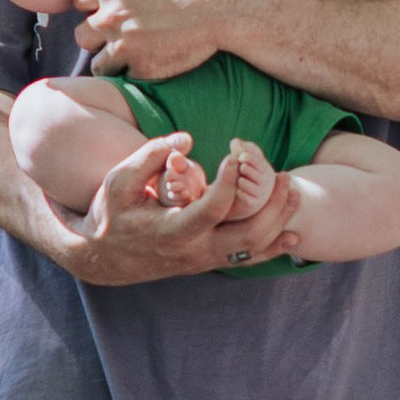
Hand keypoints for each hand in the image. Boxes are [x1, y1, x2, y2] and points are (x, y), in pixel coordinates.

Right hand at [61, 135, 304, 281]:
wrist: (105, 258)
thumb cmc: (111, 213)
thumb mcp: (119, 181)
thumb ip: (151, 155)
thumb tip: (187, 138)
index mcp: (171, 231)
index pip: (212, 209)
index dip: (229, 182)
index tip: (234, 157)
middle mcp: (194, 251)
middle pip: (247, 236)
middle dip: (272, 207)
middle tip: (285, 176)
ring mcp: (204, 260)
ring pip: (253, 250)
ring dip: (279, 223)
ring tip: (295, 192)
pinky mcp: (209, 261)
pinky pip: (248, 260)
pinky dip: (273, 247)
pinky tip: (292, 233)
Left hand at [73, 0, 234, 81]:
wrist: (227, 4)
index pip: (80, 0)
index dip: (94, 2)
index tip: (110, 4)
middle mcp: (110, 19)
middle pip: (82, 34)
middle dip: (97, 32)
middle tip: (118, 29)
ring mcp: (125, 47)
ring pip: (98, 61)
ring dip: (109, 56)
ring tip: (129, 50)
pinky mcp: (143, 68)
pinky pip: (125, 75)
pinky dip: (133, 69)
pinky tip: (148, 58)